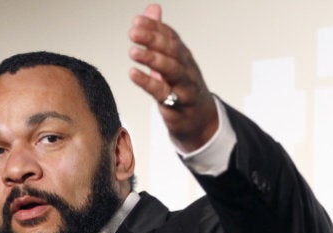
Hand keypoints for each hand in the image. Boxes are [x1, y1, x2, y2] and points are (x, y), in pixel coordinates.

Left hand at [128, 4, 217, 151]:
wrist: (199, 121)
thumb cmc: (182, 88)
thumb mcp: (171, 61)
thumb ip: (159, 36)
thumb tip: (152, 9)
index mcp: (183, 56)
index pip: (171, 37)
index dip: (155, 28)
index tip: (137, 21)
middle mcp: (186, 68)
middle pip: (172, 50)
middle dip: (153, 39)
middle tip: (133, 32)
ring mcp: (184, 87)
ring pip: (172, 70)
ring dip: (152, 59)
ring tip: (133, 51)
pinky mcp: (178, 105)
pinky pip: (163, 93)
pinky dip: (148, 82)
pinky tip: (133, 74)